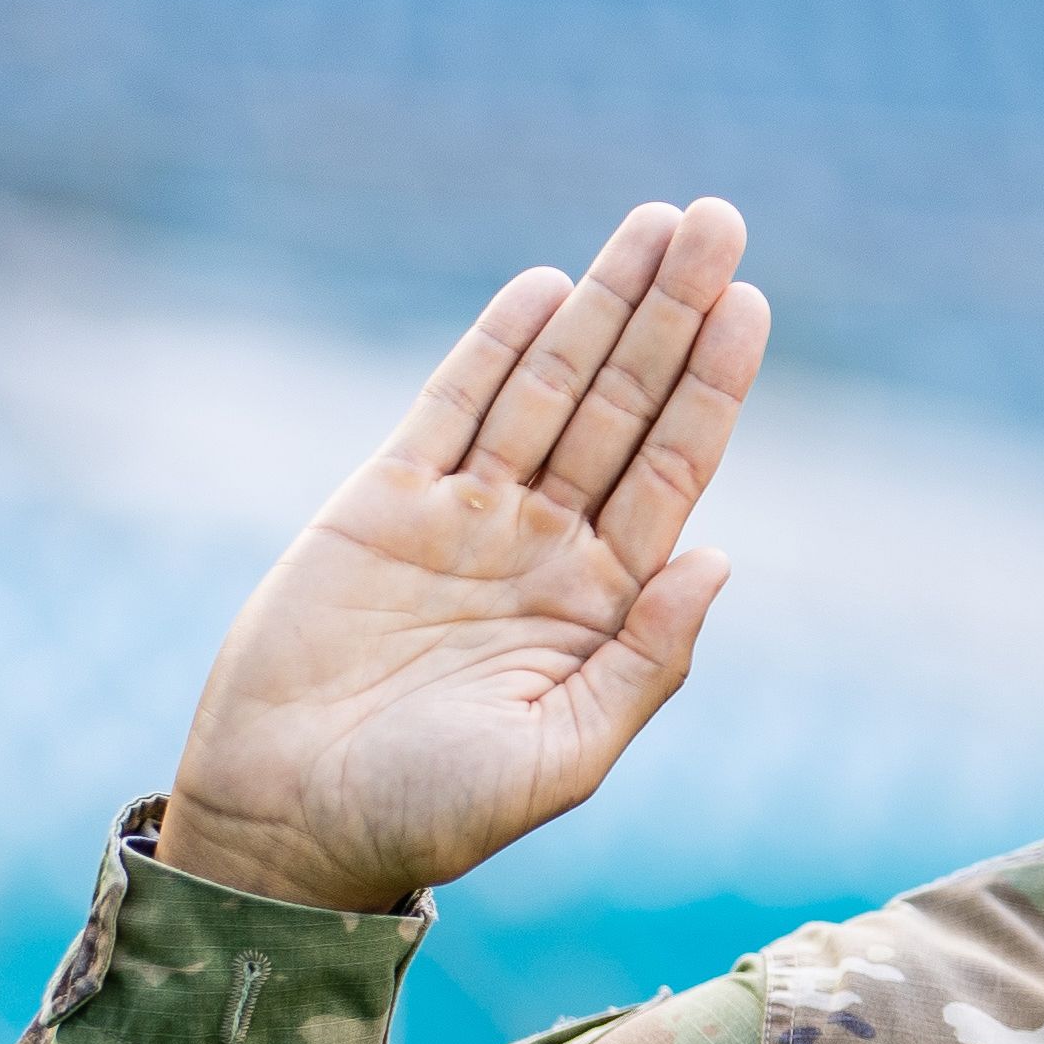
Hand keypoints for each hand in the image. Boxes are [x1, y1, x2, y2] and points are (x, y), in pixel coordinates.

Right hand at [156, 200, 769, 913]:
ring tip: (658, 224)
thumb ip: (647, 663)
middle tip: (719, 219)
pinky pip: (452, 405)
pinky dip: (497, 344)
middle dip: (671, 311)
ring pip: (549, 387)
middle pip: (625, 404)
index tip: (751, 305)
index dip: (712, 385)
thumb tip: (719, 558)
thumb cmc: (431, 817)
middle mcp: (545, 546)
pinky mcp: (381, 504)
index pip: (675, 470)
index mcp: (602, 605)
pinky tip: (546, 285)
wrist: (292, 825)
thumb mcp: (563, 757)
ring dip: (601, 303)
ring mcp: (466, 518)